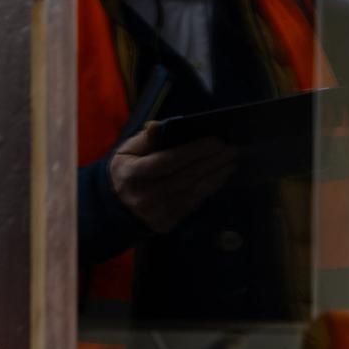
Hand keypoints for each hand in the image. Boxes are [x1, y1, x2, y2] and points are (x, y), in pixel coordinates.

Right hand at [108, 122, 236, 232]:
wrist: (115, 207)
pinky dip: (210, 187)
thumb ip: (146, 139)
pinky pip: (194, 203)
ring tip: (232, 160)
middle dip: (213, 161)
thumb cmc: (127, 171)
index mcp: (132, 174)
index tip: (216, 140)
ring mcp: (157, 212)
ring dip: (217, 174)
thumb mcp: (128, 152)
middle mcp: (145, 195)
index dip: (194, 150)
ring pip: (194, 190)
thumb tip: (157, 125)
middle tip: (232, 148)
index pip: (168, 161)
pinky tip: (221, 176)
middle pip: (186, 176)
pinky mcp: (167, 222)